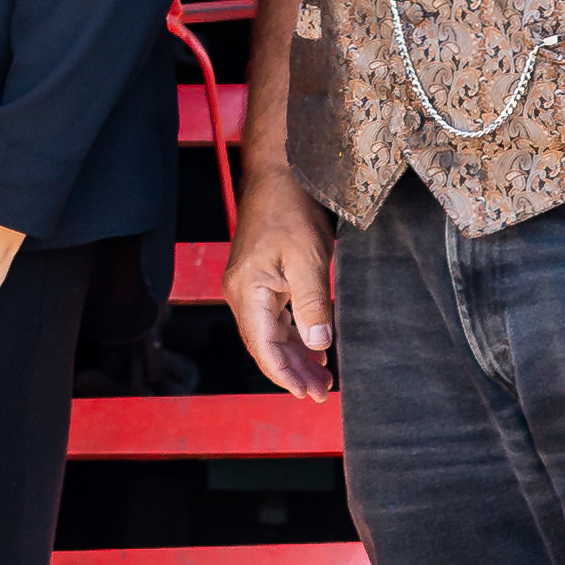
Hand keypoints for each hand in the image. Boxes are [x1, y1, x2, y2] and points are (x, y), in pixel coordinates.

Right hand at [224, 164, 336, 399]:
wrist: (280, 171)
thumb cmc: (291, 209)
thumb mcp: (309, 258)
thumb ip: (313, 305)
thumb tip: (318, 346)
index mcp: (247, 292)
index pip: (264, 348)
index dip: (286, 375)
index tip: (310, 394)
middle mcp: (242, 293)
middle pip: (265, 346)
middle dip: (293, 371)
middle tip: (322, 392)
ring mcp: (249, 285)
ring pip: (270, 334)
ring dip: (295, 356)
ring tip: (321, 377)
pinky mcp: (261, 277)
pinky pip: (274, 317)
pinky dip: (293, 335)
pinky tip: (313, 346)